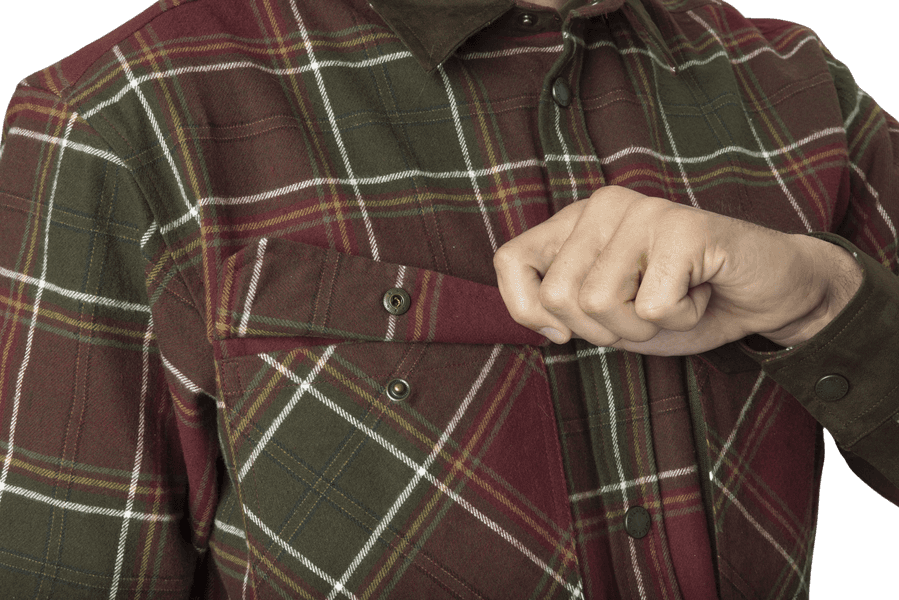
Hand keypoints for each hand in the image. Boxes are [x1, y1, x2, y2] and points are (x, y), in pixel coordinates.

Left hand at [493, 186, 862, 355]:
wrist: (766, 292)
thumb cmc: (682, 301)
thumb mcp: (607, 313)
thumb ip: (562, 306)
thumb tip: (540, 319)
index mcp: (578, 220)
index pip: (510, 260)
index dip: (526, 310)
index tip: (563, 332)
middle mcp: (604, 205)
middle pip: (558, 296)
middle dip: (603, 328)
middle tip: (645, 308)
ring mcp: (644, 210)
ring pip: (600, 304)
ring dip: (642, 325)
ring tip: (673, 297)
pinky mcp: (683, 227)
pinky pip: (651, 307)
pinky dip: (680, 318)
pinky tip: (699, 291)